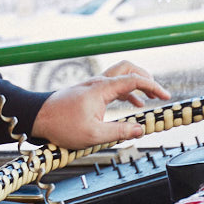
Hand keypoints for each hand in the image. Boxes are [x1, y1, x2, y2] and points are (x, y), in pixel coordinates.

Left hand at [29, 61, 169, 148]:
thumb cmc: (61, 125)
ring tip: (152, 99)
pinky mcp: (89, 91)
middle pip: (128, 68)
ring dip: (137, 84)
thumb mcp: (93, 135)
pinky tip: (134, 104)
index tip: (166, 96)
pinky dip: (127, 91)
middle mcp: (98, 82)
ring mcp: (93, 85)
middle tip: (159, 93)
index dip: (152, 86)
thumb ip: (119, 132)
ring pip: (120, 75)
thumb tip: (140, 129)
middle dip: (146, 77)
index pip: (133, 79)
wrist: (38, 117)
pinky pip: (113, 85)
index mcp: (101, 89)